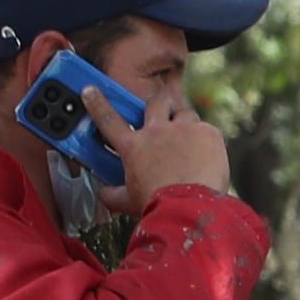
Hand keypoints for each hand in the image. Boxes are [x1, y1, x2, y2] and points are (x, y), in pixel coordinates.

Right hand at [86, 72, 232, 199]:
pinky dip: (207, 140)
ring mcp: (183, 129)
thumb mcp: (129, 200)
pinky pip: (207, 129)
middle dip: (159, 105)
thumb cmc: (159, 206)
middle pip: (155, 102)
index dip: (97, 103)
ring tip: (191, 141)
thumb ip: (114, 194)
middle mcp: (156, 132)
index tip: (90, 91)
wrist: (189, 209)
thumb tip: (104, 195)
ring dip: (186, 123)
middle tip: (164, 116)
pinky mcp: (207, 134)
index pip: (108, 120)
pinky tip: (209, 155)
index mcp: (133, 147)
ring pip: (185, 113)